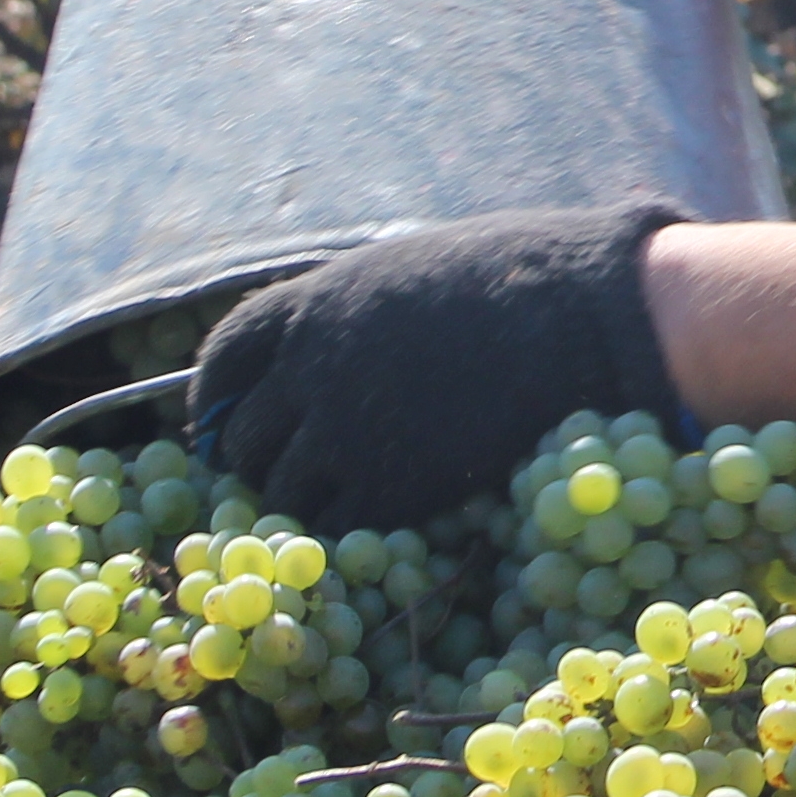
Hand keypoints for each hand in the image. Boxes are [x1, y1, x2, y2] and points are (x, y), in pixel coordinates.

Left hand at [187, 203, 690, 530]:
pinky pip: (336, 525)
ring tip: (328, 500)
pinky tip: (374, 516)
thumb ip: (353, 311)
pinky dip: (344, 527)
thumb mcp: (408, 269)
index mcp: (310, 306)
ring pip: (281, 492)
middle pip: (242, 439)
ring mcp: (346, 435)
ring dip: (295, 501)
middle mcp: (310, 372)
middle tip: (278, 475)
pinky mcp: (391, 488)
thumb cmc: (515, 275)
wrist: (581, 315)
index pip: (224, 359)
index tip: (216, 422)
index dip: (213, 398)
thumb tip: (334, 341)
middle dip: (252, 460)